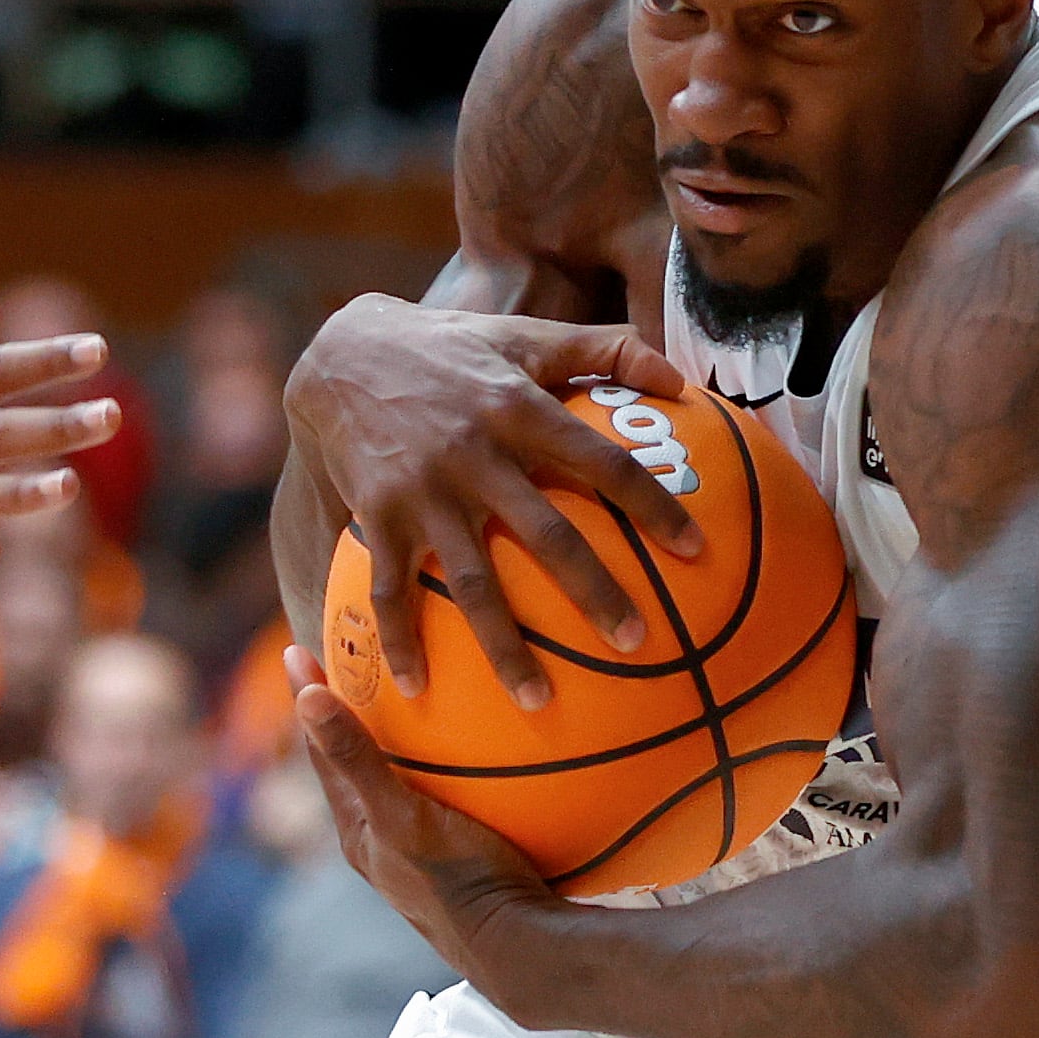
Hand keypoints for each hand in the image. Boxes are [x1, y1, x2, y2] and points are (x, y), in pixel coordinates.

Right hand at [289, 296, 699, 707]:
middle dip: (595, 593)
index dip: (652, 506)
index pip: (603, 464)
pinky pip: (392, 590)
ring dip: (506, 646)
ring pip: (474, 582)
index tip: (694, 550)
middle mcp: (478, 455)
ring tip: (539, 701)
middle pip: (548, 535)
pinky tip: (419, 689)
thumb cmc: (452, 348)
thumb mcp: (526, 336)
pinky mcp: (380, 515)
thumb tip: (682, 376)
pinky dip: (403, 641)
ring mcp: (427, 491)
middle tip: (638, 642)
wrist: (344, 353)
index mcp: (522, 409)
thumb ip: (605, 349)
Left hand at [291, 649, 556, 983]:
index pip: (322, 753)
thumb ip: (356, 759)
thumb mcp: (400, 815)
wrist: (520, 946)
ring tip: (416, 689)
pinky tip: (486, 744)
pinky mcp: (463, 857)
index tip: (298, 648)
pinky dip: (451, 764)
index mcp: (358, 832)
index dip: (309, 699)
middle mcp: (383, 843)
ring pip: (403, 782)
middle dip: (351, 714)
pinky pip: (448, 797)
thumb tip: (305, 697)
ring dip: (402, 740)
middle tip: (352, 660)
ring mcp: (423, 853)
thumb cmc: (458, 881)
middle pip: (358, 765)